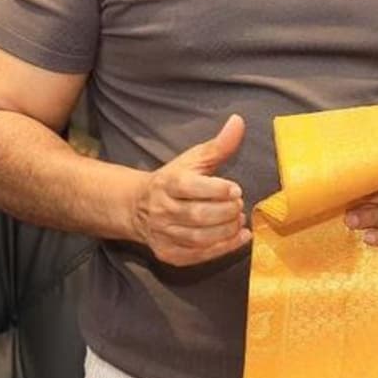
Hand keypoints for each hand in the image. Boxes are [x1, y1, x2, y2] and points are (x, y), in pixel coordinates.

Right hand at [130, 114, 248, 265]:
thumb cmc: (173, 180)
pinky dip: (222, 249)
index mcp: (168, 184)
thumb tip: (239, 121)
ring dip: (226, 231)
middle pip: (198, 216)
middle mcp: (162, 210)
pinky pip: (198, 256)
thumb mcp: (192, 160)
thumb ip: (218, 145)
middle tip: (239, 205)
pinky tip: (239, 238)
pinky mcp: (168, 254)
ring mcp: (163, 234)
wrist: (137, 208)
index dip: (216, 190)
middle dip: (225, 212)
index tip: (236, 189)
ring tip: (239, 220)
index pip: (190, 187)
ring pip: (199, 238)